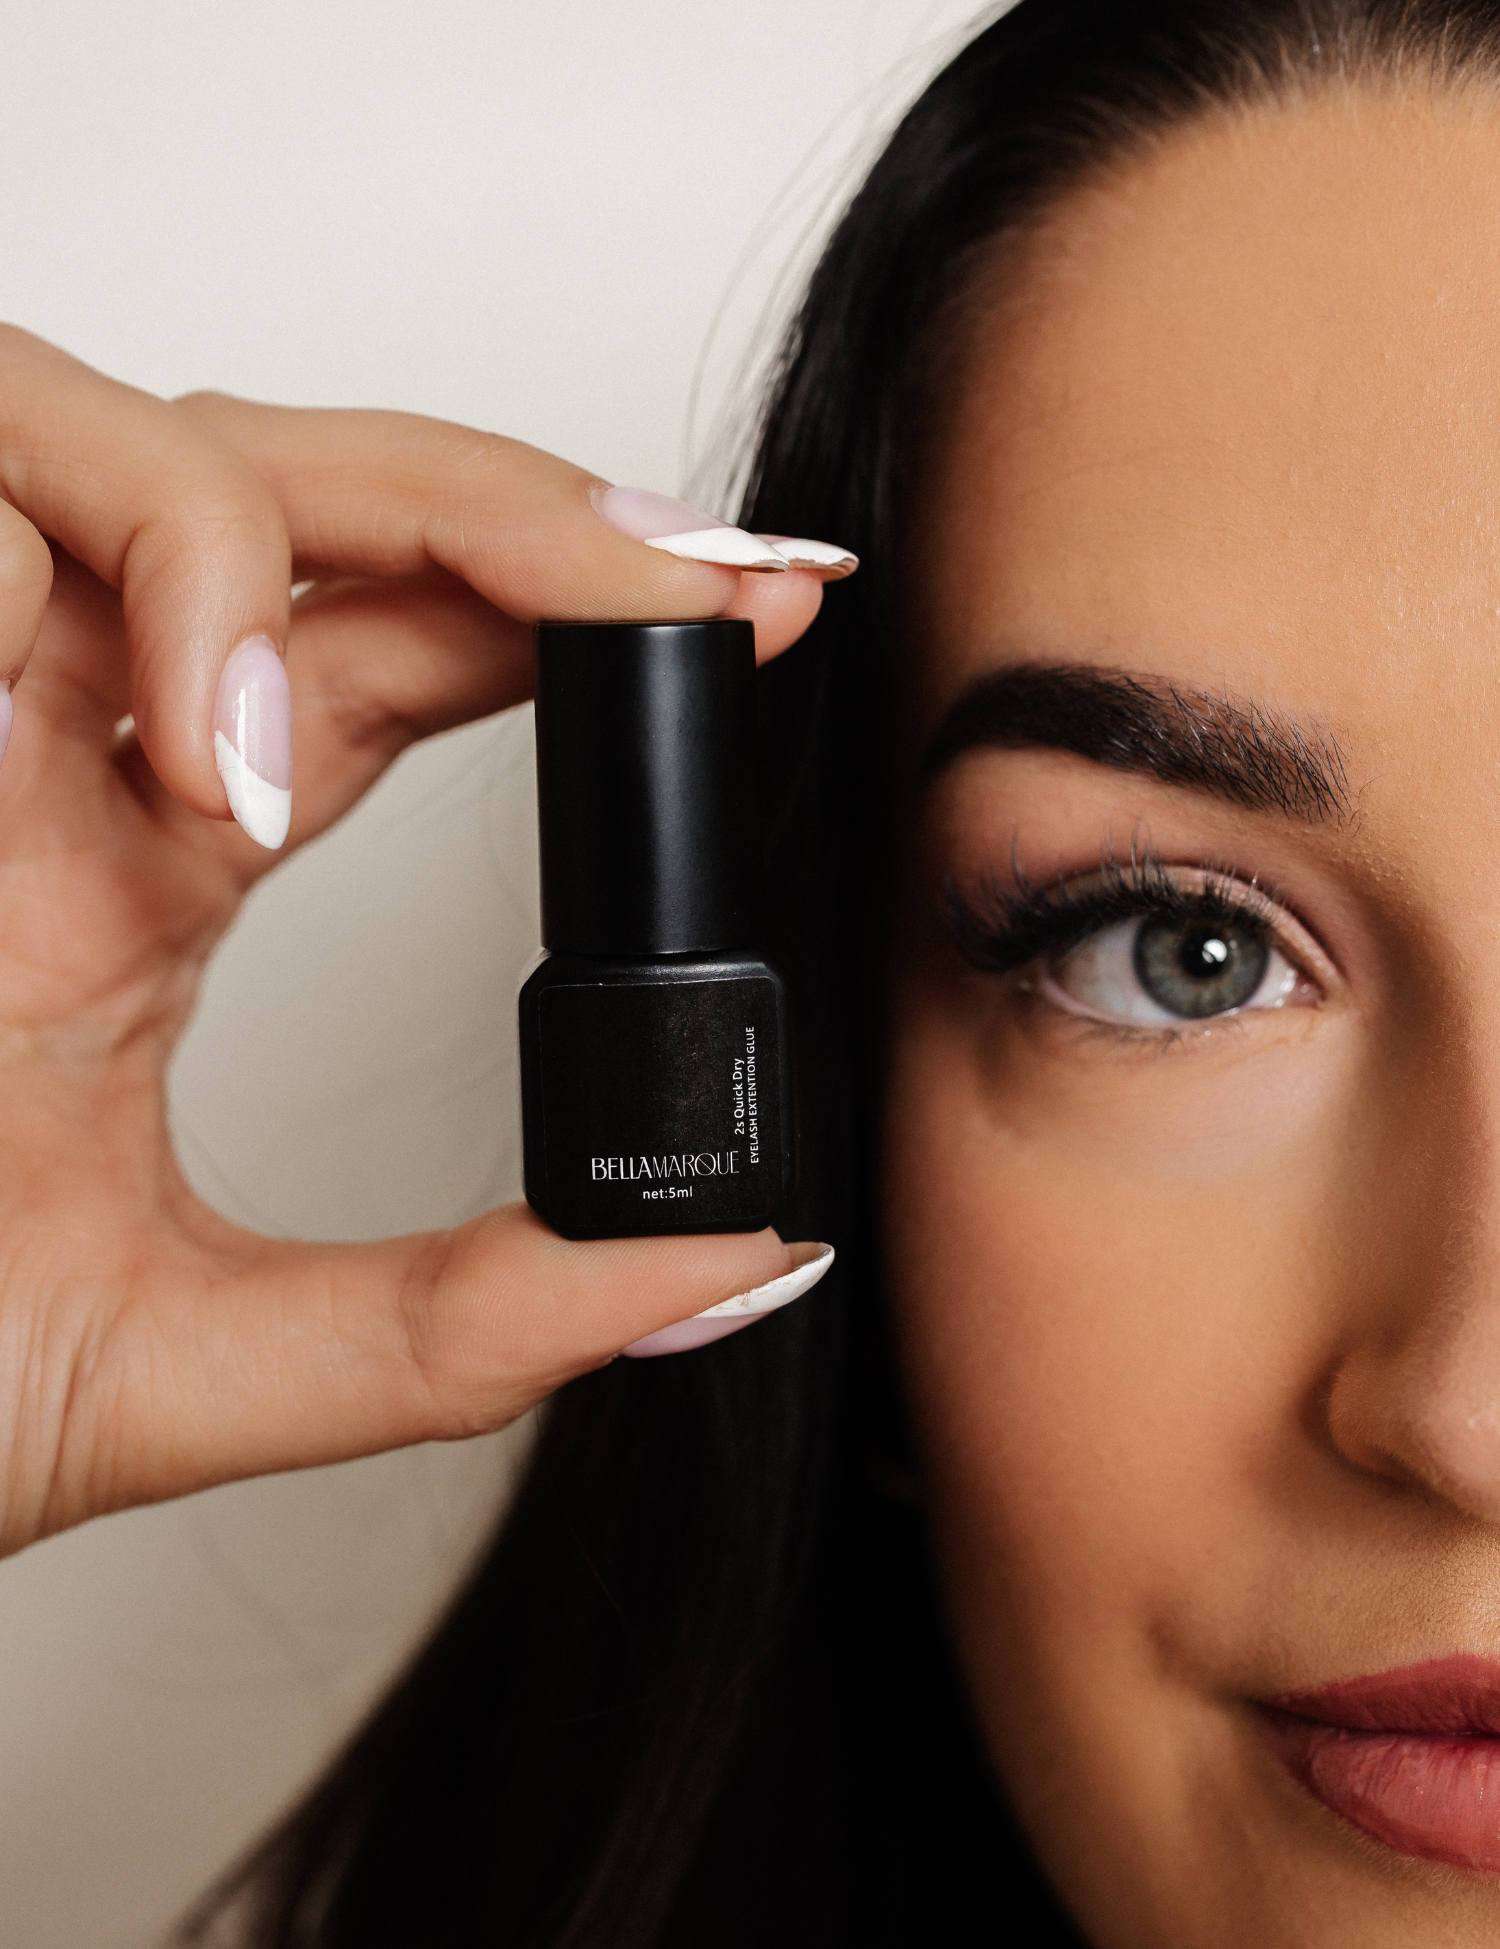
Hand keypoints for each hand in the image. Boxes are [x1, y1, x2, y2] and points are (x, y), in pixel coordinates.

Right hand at [0, 326, 840, 1555]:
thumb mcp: (194, 1363)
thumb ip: (463, 1323)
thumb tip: (724, 1270)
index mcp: (146, 865)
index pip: (400, 657)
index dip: (582, 607)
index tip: (769, 615)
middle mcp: (56, 745)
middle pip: (317, 502)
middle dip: (519, 511)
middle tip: (713, 583)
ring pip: (146, 441)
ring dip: (286, 546)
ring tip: (319, 770)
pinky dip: (115, 568)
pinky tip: (196, 759)